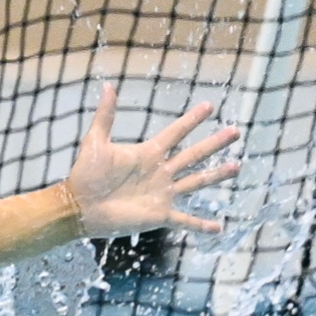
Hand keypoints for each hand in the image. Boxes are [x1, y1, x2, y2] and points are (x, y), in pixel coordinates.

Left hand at [64, 84, 240, 238]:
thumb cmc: (86, 174)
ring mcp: (162, 193)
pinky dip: (201, 225)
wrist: (80, 206)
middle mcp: (160, 172)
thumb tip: (108, 87)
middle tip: (235, 131)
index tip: (209, 106)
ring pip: (196, 182)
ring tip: (236, 167)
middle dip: (214, 143)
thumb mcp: (96, 142)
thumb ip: (106, 116)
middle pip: (194, 154)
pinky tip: (218, 228)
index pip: (175, 132)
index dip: (192, 120)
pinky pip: (185, 220)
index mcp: (148, 153)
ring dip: (216, 176)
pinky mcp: (159, 215)